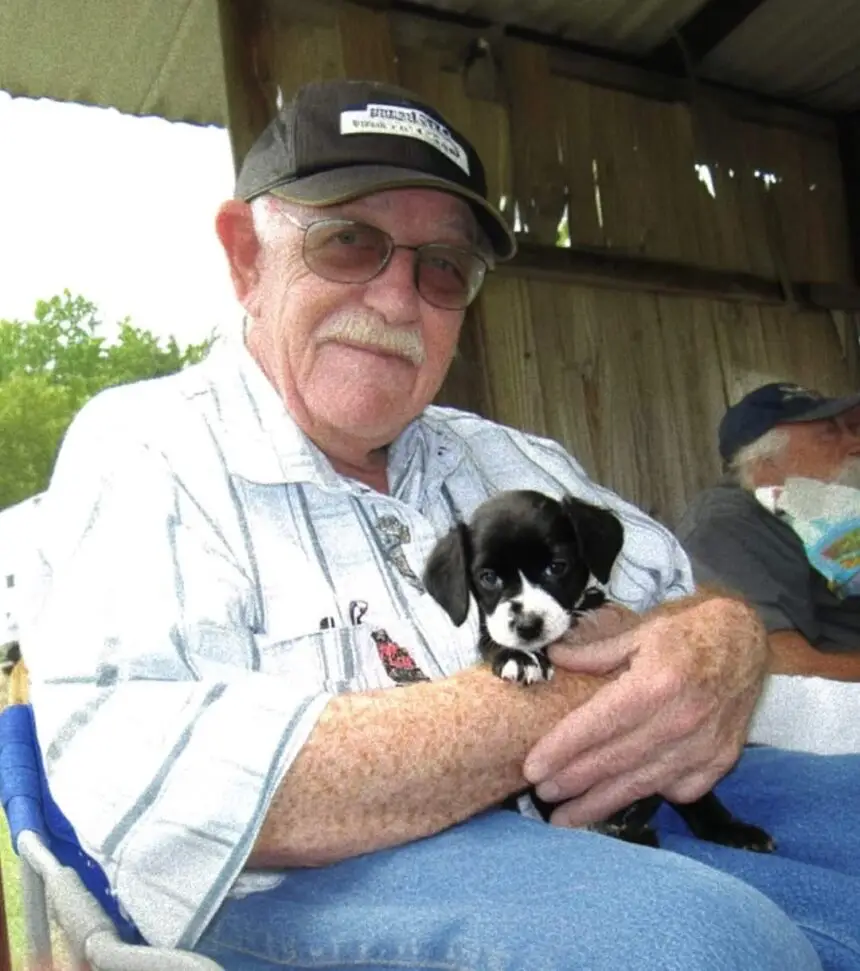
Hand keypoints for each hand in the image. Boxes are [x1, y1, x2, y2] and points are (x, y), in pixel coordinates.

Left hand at [523, 596, 767, 827]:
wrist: (745, 641)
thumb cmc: (686, 634)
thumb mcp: (640, 632)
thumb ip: (595, 651)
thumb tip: (554, 657)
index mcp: (655, 684)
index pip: (598, 724)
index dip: (563, 749)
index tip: (534, 768)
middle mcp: (680, 720)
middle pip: (615, 760)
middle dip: (574, 782)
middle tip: (542, 795)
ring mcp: (703, 746)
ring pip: (642, 784)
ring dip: (601, 803)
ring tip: (568, 817)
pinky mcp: (720, 761)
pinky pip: (677, 789)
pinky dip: (649, 794)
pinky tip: (623, 798)